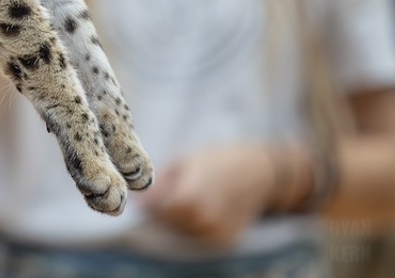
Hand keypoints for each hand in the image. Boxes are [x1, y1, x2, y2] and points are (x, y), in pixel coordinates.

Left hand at [140, 144, 276, 247]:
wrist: (261, 173)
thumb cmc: (218, 160)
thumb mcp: (184, 161)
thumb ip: (160, 183)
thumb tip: (139, 201)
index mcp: (193, 195)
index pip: (158, 209)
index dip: (147, 204)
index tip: (140, 197)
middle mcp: (206, 218)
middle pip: (167, 223)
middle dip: (158, 213)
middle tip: (157, 199)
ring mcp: (217, 233)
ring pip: (180, 233)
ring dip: (172, 221)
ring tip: (178, 201)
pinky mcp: (225, 241)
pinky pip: (196, 238)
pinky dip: (189, 228)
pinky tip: (194, 211)